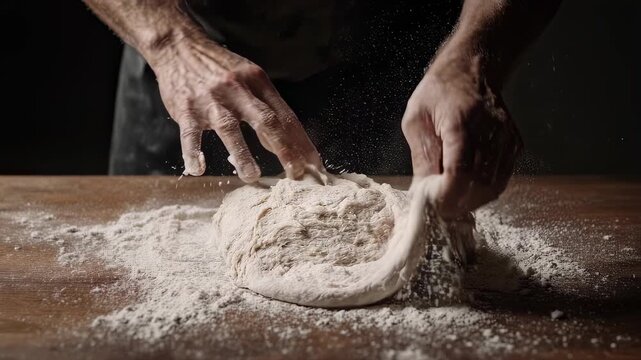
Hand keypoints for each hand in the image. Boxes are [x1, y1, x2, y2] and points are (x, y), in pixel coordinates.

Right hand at [149, 36, 321, 180]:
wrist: (179, 47)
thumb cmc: (219, 68)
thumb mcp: (249, 77)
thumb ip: (266, 105)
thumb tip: (287, 141)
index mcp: (258, 82)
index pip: (285, 116)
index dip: (301, 142)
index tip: (313, 165)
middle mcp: (238, 90)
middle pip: (266, 121)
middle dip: (284, 149)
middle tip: (295, 173)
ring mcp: (211, 100)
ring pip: (230, 129)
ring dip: (242, 154)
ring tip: (252, 176)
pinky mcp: (186, 109)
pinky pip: (190, 134)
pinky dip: (193, 152)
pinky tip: (198, 169)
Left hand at [402, 46, 521, 217]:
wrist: (471, 69)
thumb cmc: (439, 93)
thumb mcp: (416, 120)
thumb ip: (422, 157)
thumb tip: (423, 192)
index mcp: (461, 124)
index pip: (460, 172)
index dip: (447, 196)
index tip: (434, 206)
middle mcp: (490, 132)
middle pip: (480, 184)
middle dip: (458, 203)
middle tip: (440, 208)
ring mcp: (506, 138)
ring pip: (494, 186)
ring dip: (472, 200)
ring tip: (452, 200)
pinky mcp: (514, 144)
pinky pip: (501, 178)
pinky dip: (484, 189)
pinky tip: (467, 187)